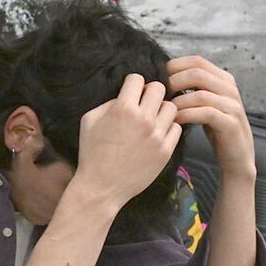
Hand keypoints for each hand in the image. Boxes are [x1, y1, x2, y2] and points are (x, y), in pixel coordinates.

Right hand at [71, 73, 181, 212]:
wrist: (101, 187)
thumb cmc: (92, 153)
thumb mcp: (89, 120)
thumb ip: (108, 103)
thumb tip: (125, 96)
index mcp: (123, 108)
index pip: (138, 79)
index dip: (133, 83)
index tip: (131, 92)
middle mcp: (144, 119)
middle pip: (159, 88)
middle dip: (150, 92)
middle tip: (144, 102)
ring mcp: (157, 136)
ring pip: (171, 107)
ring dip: (161, 109)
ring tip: (152, 119)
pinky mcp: (166, 151)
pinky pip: (176, 128)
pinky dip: (168, 128)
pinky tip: (157, 133)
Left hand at [167, 56, 256, 180]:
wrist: (237, 157)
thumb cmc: (217, 130)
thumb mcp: (206, 104)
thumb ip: (193, 89)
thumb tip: (165, 78)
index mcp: (224, 79)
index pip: (197, 61)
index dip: (175, 65)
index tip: (158, 76)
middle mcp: (230, 89)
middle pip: (197, 73)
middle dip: (174, 81)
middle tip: (159, 94)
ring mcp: (232, 106)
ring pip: (200, 94)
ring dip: (178, 101)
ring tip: (164, 109)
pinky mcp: (230, 123)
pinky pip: (205, 113)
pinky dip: (187, 115)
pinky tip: (175, 120)